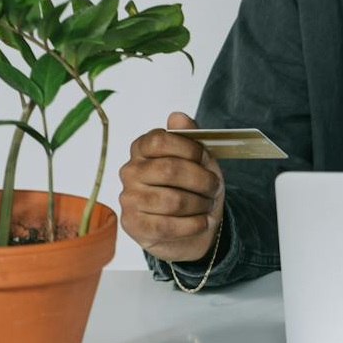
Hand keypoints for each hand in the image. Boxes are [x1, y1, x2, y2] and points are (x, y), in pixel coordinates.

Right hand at [119, 111, 224, 263]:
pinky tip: (201, 222)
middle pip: (169, 170)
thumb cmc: (193, 187)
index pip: (159, 140)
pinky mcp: (133, 225)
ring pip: (172, 201)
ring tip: (207, 204)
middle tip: (214, 187)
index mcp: (142, 148)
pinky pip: (167, 226)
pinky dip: (193, 225)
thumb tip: (177, 116)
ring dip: (200, 204)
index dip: (189, 148)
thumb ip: (190, 136)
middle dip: (201, 180)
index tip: (204, 158)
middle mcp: (130, 171)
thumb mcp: (199, 159)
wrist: (191, 226)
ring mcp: (128, 198)